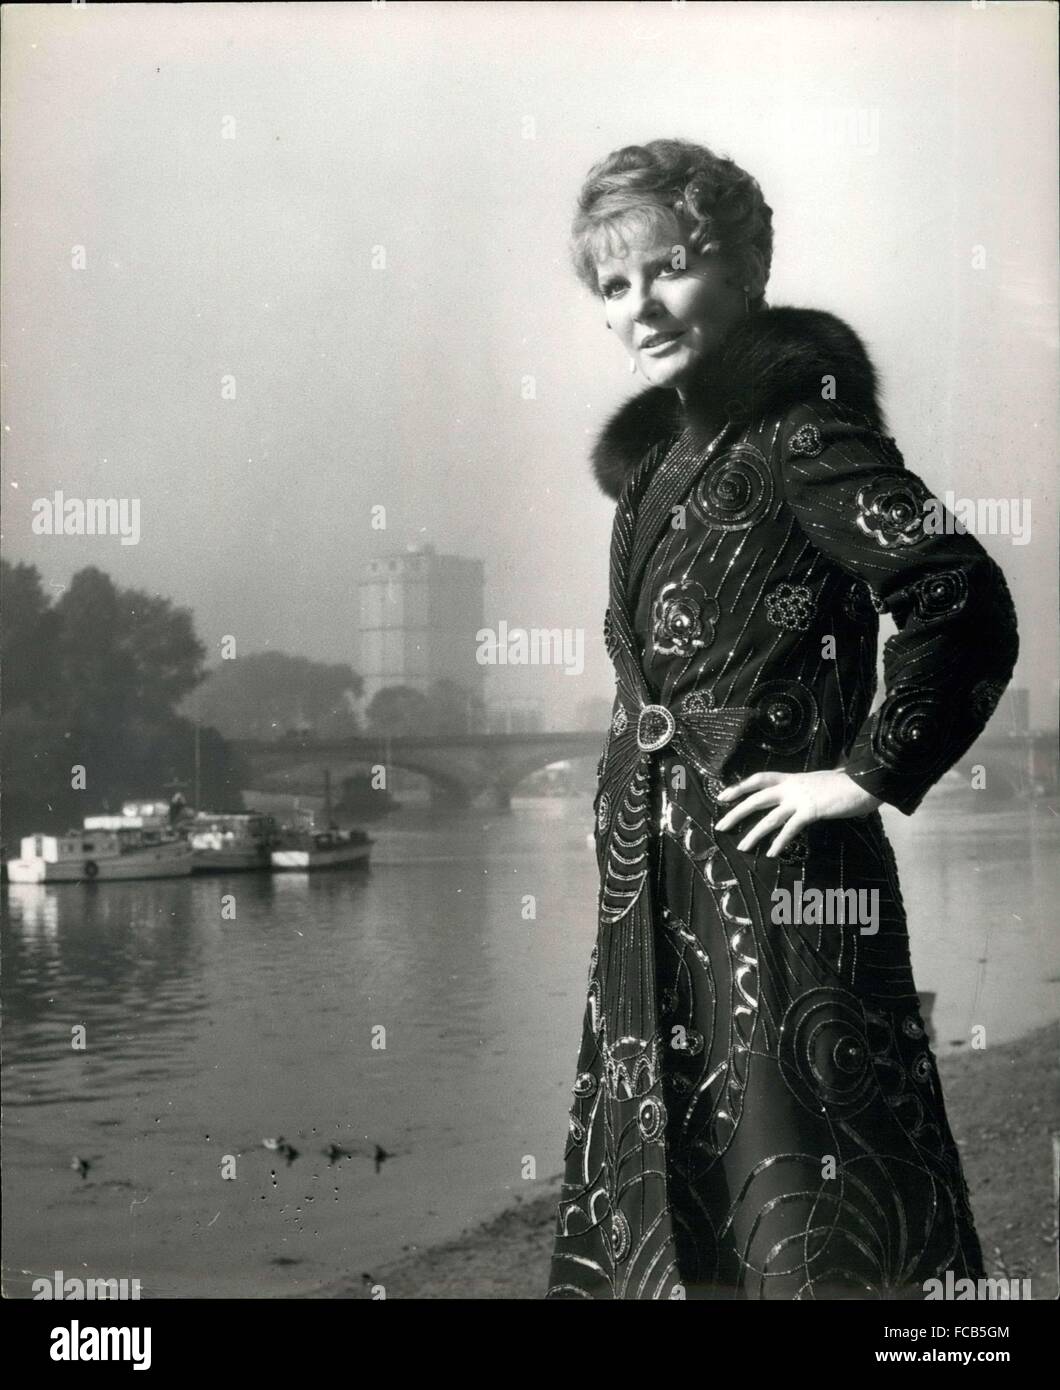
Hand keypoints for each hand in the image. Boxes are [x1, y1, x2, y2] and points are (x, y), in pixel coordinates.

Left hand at [714, 770, 881, 856]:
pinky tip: (771, 853)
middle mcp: (792, 787)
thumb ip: (808, 789)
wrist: (865, 781)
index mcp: (792, 778)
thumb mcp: (820, 782)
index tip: (723, 795)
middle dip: (736, 813)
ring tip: (742, 847)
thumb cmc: (846, 783)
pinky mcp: (811, 811)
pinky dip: (780, 842)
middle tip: (720, 826)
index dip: (739, 787)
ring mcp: (800, 799)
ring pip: (769, 817)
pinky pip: (790, 829)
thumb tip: (805, 796)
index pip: (759, 779)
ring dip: (754, 833)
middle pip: (756, 799)